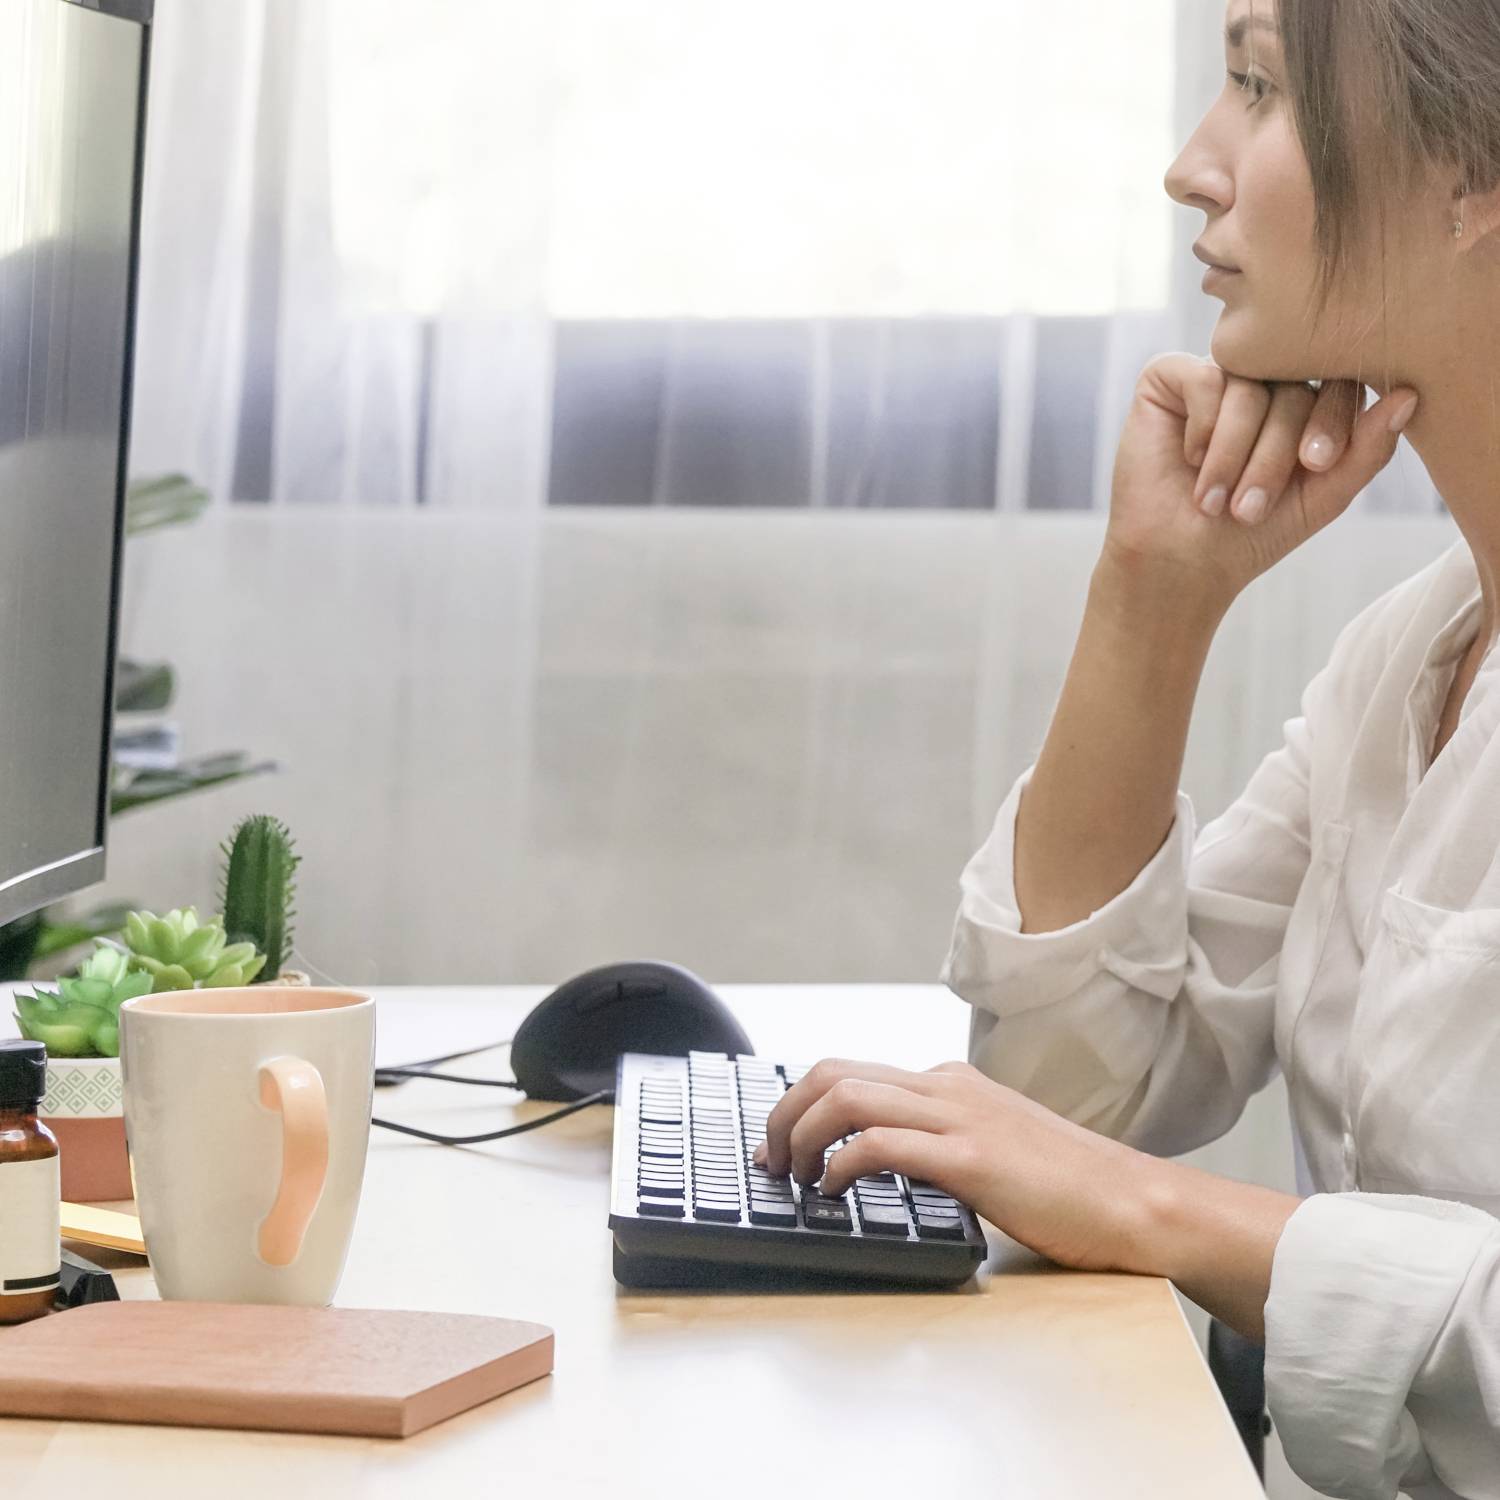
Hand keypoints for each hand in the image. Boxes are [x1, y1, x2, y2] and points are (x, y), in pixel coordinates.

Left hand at [753, 1057, 1160, 1274]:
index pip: (851, 1070)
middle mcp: (947, 1087)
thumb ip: (941, 1142)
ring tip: (791, 1175)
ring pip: (846, 1096)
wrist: (1134, 1204)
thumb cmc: (1069, 1187)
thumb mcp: (993, 1146)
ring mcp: (959, 1118)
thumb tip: (880, 1160)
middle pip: (833, 1071)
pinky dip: (840, 1164)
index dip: (800, 1103)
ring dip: (800, 1135)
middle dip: (784, 1112)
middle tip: (769, 1158)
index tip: (780, 1141)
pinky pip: (880, 1144)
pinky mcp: (971, 1158)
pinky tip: (833, 1191)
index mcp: (950, 1083)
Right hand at [1104, 356, 1418, 612]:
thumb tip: (1411, 395)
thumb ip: (1369, 448)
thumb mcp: (1324, 496)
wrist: (1178, 562)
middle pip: (1292, 387)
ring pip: (1247, 385)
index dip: (1330, 420)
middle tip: (1251, 508)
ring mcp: (1215, 376)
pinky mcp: (1168, 377)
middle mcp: (1261, 381)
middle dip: (1274, 453)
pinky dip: (1202, 428)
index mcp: (1304, 403)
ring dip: (1235, 452)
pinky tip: (1189, 461)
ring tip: (1216, 501)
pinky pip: (1202, 378)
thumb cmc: (1250, 535)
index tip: (1316, 466)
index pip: (1336, 383)